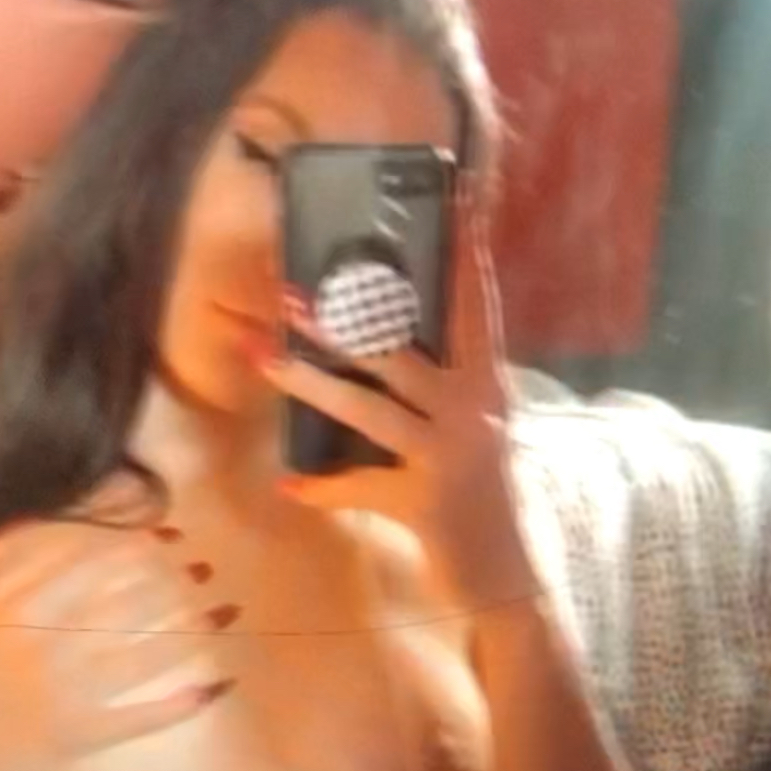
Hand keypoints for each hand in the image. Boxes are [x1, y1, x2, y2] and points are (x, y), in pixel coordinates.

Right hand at [0, 508, 236, 770]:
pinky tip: (211, 690)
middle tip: (205, 566)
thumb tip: (24, 526)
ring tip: (224, 613)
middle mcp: (47, 644)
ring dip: (187, 634)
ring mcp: (64, 693)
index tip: (167, 536)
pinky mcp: (73, 737)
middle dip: (170, 582)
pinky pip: (132, 721)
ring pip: (139, 658)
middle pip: (123, 604)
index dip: (133, 548)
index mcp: (16, 607)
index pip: (87, 566)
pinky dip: (173, 707)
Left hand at [265, 196, 538, 614]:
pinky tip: (291, 483)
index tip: (449, 190)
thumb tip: (374, 331)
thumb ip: (435, 382)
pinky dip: (326, 487)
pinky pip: (364, 488)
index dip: (462, 248)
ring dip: (315, 384)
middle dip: (345, 318)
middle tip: (290, 289)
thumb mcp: (467, 428)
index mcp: (487, 384)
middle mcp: (476, 412)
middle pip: (404, 352)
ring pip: (375, 411)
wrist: (504, 580)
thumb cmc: (473, 495)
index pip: (474, 303)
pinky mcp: (430, 504)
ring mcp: (453, 458)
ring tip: (266, 357)